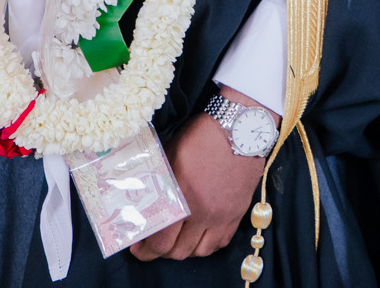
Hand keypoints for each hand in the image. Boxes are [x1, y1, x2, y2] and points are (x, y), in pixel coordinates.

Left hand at [130, 88, 268, 259]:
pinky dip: (208, 244)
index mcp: (184, 198)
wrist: (241, 128)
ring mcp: (223, 215)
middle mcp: (204, 213)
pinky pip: (221, 242)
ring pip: (201, 251)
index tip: (138, 247)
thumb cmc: (202, 136)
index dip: (146, 251)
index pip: (161, 242)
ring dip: (186, 249)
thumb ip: (159, 182)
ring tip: (178, 240)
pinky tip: (200, 234)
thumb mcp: (171, 155)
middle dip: (162, 252)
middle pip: (179, 251)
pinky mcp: (238, 212)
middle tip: (154, 243)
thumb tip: (144, 198)